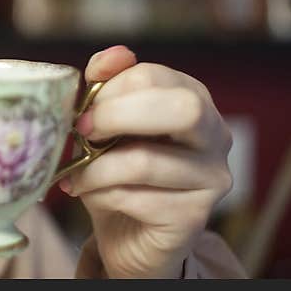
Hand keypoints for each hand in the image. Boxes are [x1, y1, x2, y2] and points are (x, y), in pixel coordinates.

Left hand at [60, 45, 233, 277]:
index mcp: (193, 99)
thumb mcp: (107, 124)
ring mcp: (212, 178)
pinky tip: (90, 195)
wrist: (130, 235)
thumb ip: (108, 85)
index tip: (81, 109)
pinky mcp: (194, 218)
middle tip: (82, 131)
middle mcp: (215, 135)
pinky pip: (137, 197)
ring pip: (146, 160)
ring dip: (96, 167)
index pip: (154, 76)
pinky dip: (101, 194)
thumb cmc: (118, 171)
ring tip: (75, 174)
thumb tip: (113, 56)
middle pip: (180, 108)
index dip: (109, 88)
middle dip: (116, 115)